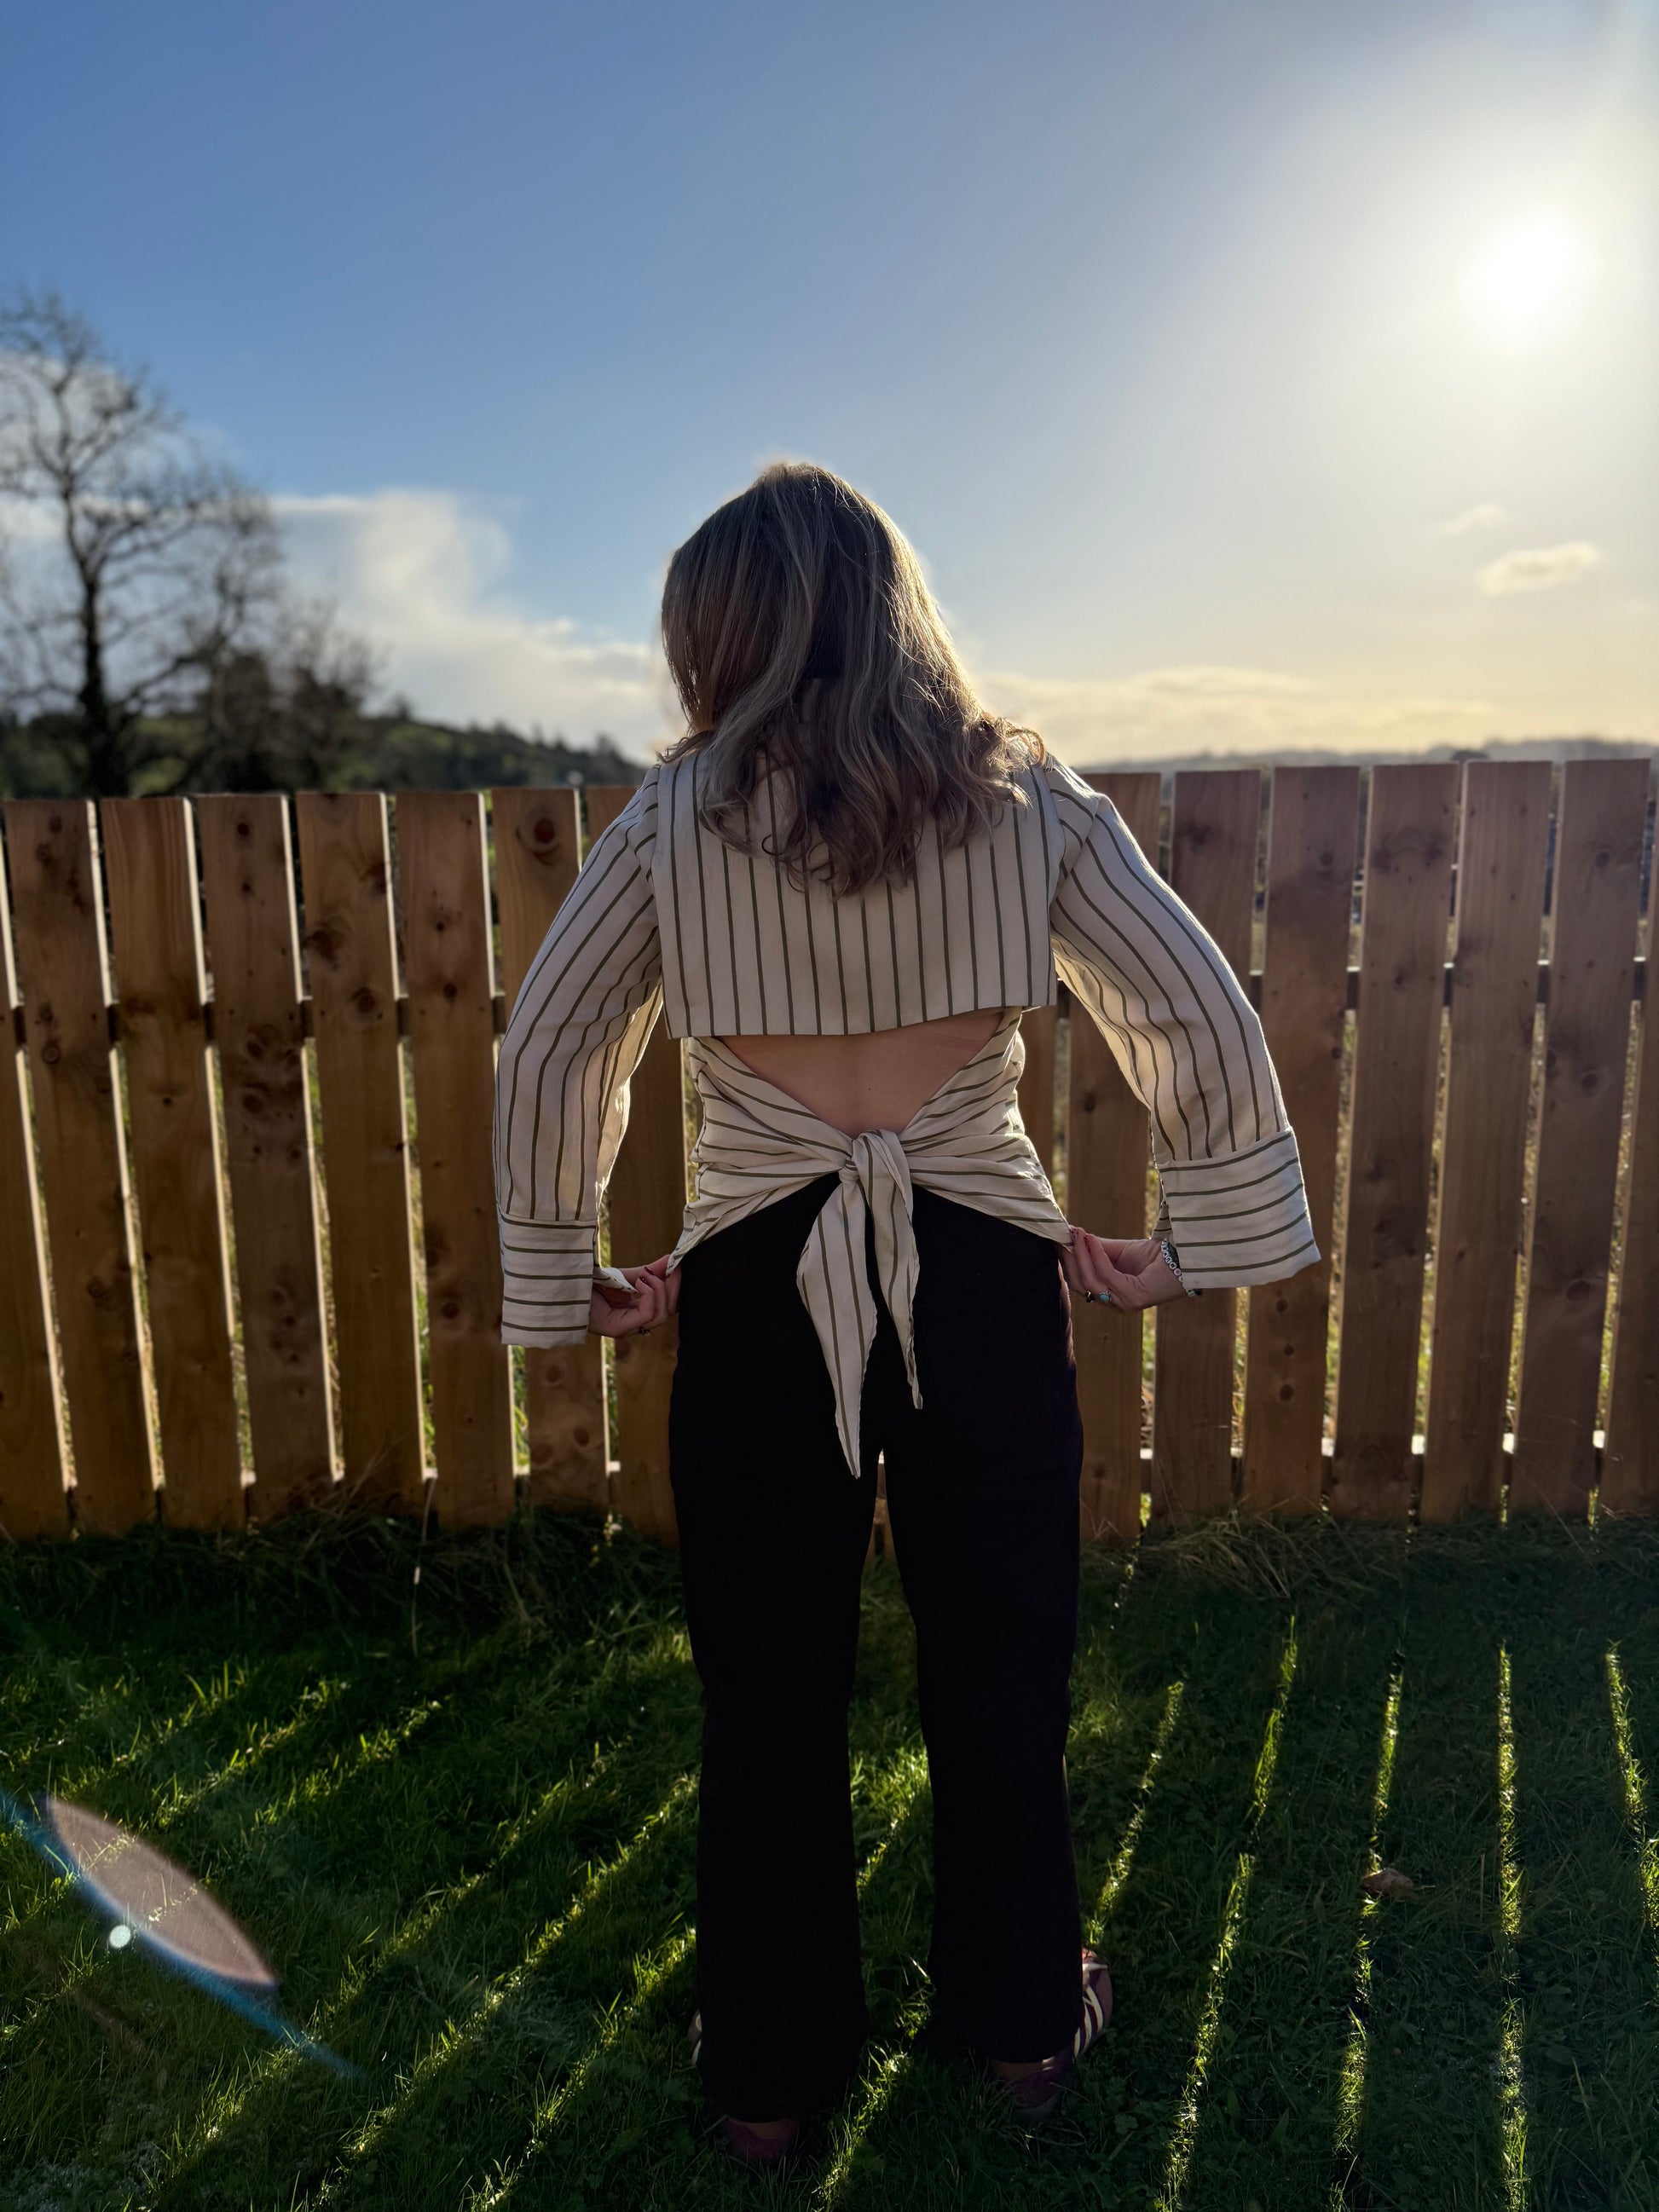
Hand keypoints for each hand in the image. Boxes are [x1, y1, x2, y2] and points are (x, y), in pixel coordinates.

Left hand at [588, 1255, 681, 1337]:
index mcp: (638, 1314)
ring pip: (661, 1315)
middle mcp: (635, 1325)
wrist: (568, 1287)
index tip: (677, 1266)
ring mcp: (627, 1329)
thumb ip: (649, 1272)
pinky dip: (649, 1295)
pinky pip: (647, 1314)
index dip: (676, 1288)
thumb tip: (672, 1260)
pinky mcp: (618, 1329)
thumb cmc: (593, 1284)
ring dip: (661, 1290)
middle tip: (672, 1268)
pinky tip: (640, 1282)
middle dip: (674, 1288)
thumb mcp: (627, 1276)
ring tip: (648, 1274)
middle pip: (669, 1312)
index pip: (669, 1307)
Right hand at [1062, 1231, 1185, 1310]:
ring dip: (1081, 1255)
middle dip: (1070, 1259)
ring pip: (1090, 1281)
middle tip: (1064, 1236)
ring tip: (1078, 1234)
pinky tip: (1092, 1240)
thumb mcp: (1118, 1251)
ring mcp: (1122, 1304)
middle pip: (1080, 1284)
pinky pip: (1106, 1275)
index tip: (1059, 1239)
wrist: (1182, 1260)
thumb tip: (1073, 1236)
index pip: (1079, 1283)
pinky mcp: (1132, 1298)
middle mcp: (1113, 1304)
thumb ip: (1096, 1248)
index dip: (1068, 1262)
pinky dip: (1096, 1256)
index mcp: (1108, 1295)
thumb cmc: (1154, 1257)